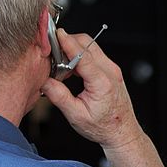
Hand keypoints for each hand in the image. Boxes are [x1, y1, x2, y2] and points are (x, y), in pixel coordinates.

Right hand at [41, 29, 143, 150]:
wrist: (122, 132)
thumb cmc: (103, 126)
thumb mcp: (76, 116)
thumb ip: (59, 97)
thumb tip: (44, 81)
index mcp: (102, 83)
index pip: (83, 55)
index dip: (68, 42)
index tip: (57, 34)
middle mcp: (110, 71)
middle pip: (87, 43)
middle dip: (68, 42)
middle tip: (52, 53)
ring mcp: (112, 69)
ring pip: (90, 46)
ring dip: (73, 49)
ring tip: (61, 66)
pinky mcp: (110, 69)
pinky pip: (93, 53)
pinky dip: (79, 55)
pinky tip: (71, 69)